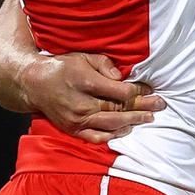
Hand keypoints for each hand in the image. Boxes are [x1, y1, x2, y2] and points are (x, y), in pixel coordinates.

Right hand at [19, 52, 165, 142]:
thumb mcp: (83, 57)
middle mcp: (82, 104)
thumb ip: (104, 65)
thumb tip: (122, 78)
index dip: (138, 91)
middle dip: (142, 108)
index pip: (120, 92)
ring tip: (148, 118)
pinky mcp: (72, 129)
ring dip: (132, 122)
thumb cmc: (62, 67)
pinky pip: (96, 137)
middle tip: (160, 106)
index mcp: (86, 83)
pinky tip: (126, 130)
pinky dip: (112, 135)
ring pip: (110, 125)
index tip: (149, 89)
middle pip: (119, 109)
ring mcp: (77, 120)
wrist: (34, 84)